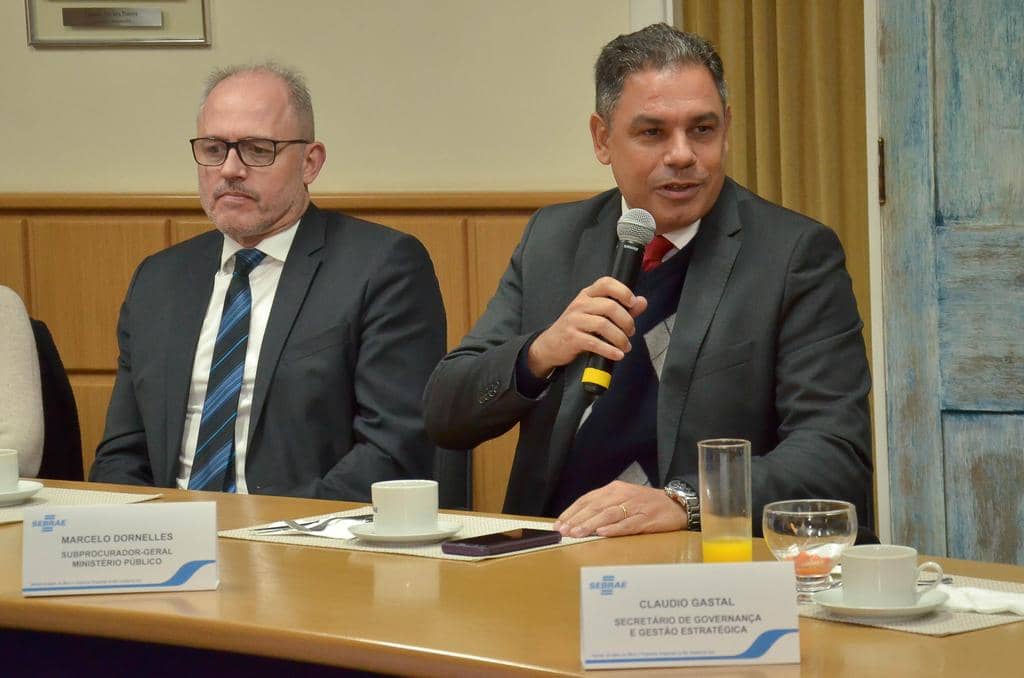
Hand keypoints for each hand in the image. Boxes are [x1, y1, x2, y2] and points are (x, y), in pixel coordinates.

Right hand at [526, 277, 647, 377]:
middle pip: (610, 306)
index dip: (623, 291)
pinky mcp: (571, 338)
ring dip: (620, 338)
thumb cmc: (577, 328)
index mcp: (587, 295)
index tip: (633, 303)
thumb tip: (642, 302)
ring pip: (603, 325)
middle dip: (626, 321)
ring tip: (625, 346)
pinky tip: (617, 354)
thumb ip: (621, 308)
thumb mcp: (596, 314)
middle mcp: (580, 304)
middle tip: (630, 332)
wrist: (550, 345)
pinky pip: (595, 343)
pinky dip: (610, 350)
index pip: (606, 283)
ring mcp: (574, 320)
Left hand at [553, 480, 686, 537]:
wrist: (676, 504)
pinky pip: (628, 524)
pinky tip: (603, 533)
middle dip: (577, 519)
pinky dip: (615, 529)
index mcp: (614, 489)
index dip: (572, 511)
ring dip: (591, 524)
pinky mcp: (647, 519)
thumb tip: (578, 521)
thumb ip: (603, 507)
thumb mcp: (623, 499)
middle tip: (564, 531)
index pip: (588, 499)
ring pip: (609, 515)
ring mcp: (635, 507)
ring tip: (578, 533)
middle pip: (596, 507)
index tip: (559, 524)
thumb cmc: (645, 504)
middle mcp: (623, 495)